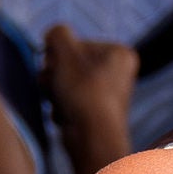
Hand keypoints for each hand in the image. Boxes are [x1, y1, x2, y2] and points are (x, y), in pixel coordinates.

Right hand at [43, 26, 137, 173]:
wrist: (93, 139)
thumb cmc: (83, 93)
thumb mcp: (66, 52)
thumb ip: (57, 34)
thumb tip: (54, 36)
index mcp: (118, 53)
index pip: (74, 43)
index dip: (59, 55)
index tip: (58, 68)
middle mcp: (117, 72)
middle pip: (69, 63)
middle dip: (54, 75)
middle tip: (55, 86)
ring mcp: (106, 95)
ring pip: (65, 83)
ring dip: (54, 92)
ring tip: (61, 103)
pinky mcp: (94, 114)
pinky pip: (68, 103)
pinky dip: (61, 109)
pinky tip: (64, 117)